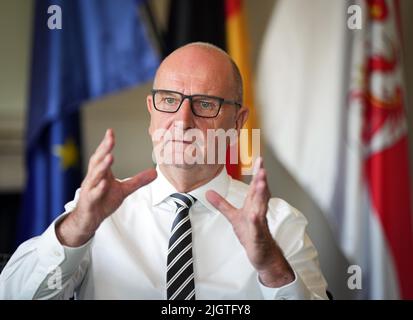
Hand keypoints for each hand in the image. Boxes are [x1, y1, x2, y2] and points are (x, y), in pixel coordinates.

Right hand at [56, 129, 156, 246]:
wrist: (89, 219)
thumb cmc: (103, 201)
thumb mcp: (123, 190)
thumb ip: (138, 180)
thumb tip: (155, 172)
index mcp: (101, 173)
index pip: (103, 155)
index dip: (106, 143)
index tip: (110, 131)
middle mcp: (94, 178)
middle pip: (97, 161)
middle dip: (103, 149)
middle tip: (110, 139)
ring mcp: (90, 190)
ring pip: (94, 176)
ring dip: (102, 166)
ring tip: (110, 157)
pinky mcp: (89, 202)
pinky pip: (93, 194)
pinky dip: (98, 189)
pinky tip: (103, 183)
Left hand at [206, 157, 293, 286]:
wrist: (263, 254)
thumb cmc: (251, 234)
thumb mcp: (233, 217)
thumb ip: (222, 204)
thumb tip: (208, 192)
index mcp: (253, 205)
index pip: (255, 187)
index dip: (258, 173)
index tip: (260, 160)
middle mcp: (258, 212)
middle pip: (260, 194)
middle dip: (262, 180)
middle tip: (263, 168)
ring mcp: (259, 224)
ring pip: (261, 208)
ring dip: (262, 196)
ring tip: (261, 184)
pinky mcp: (257, 237)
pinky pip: (257, 228)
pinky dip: (256, 222)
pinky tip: (254, 215)